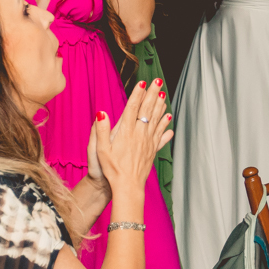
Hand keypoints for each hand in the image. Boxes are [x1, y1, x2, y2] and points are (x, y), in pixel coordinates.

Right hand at [86, 78, 173, 198]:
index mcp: (125, 132)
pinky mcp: (152, 150)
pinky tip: (169, 119)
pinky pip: (161, 134)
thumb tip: (101, 113)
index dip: (138, 94)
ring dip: (160, 106)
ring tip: (164, 95)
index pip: (132, 108)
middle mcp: (139, 134)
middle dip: (153, 94)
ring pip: (156, 120)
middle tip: (158, 82)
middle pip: (147, 110)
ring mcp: (147, 142)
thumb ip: (100, 130)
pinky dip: (165, 125)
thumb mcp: (100, 150)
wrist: (127, 186)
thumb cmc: (111, 169)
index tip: (143, 82)